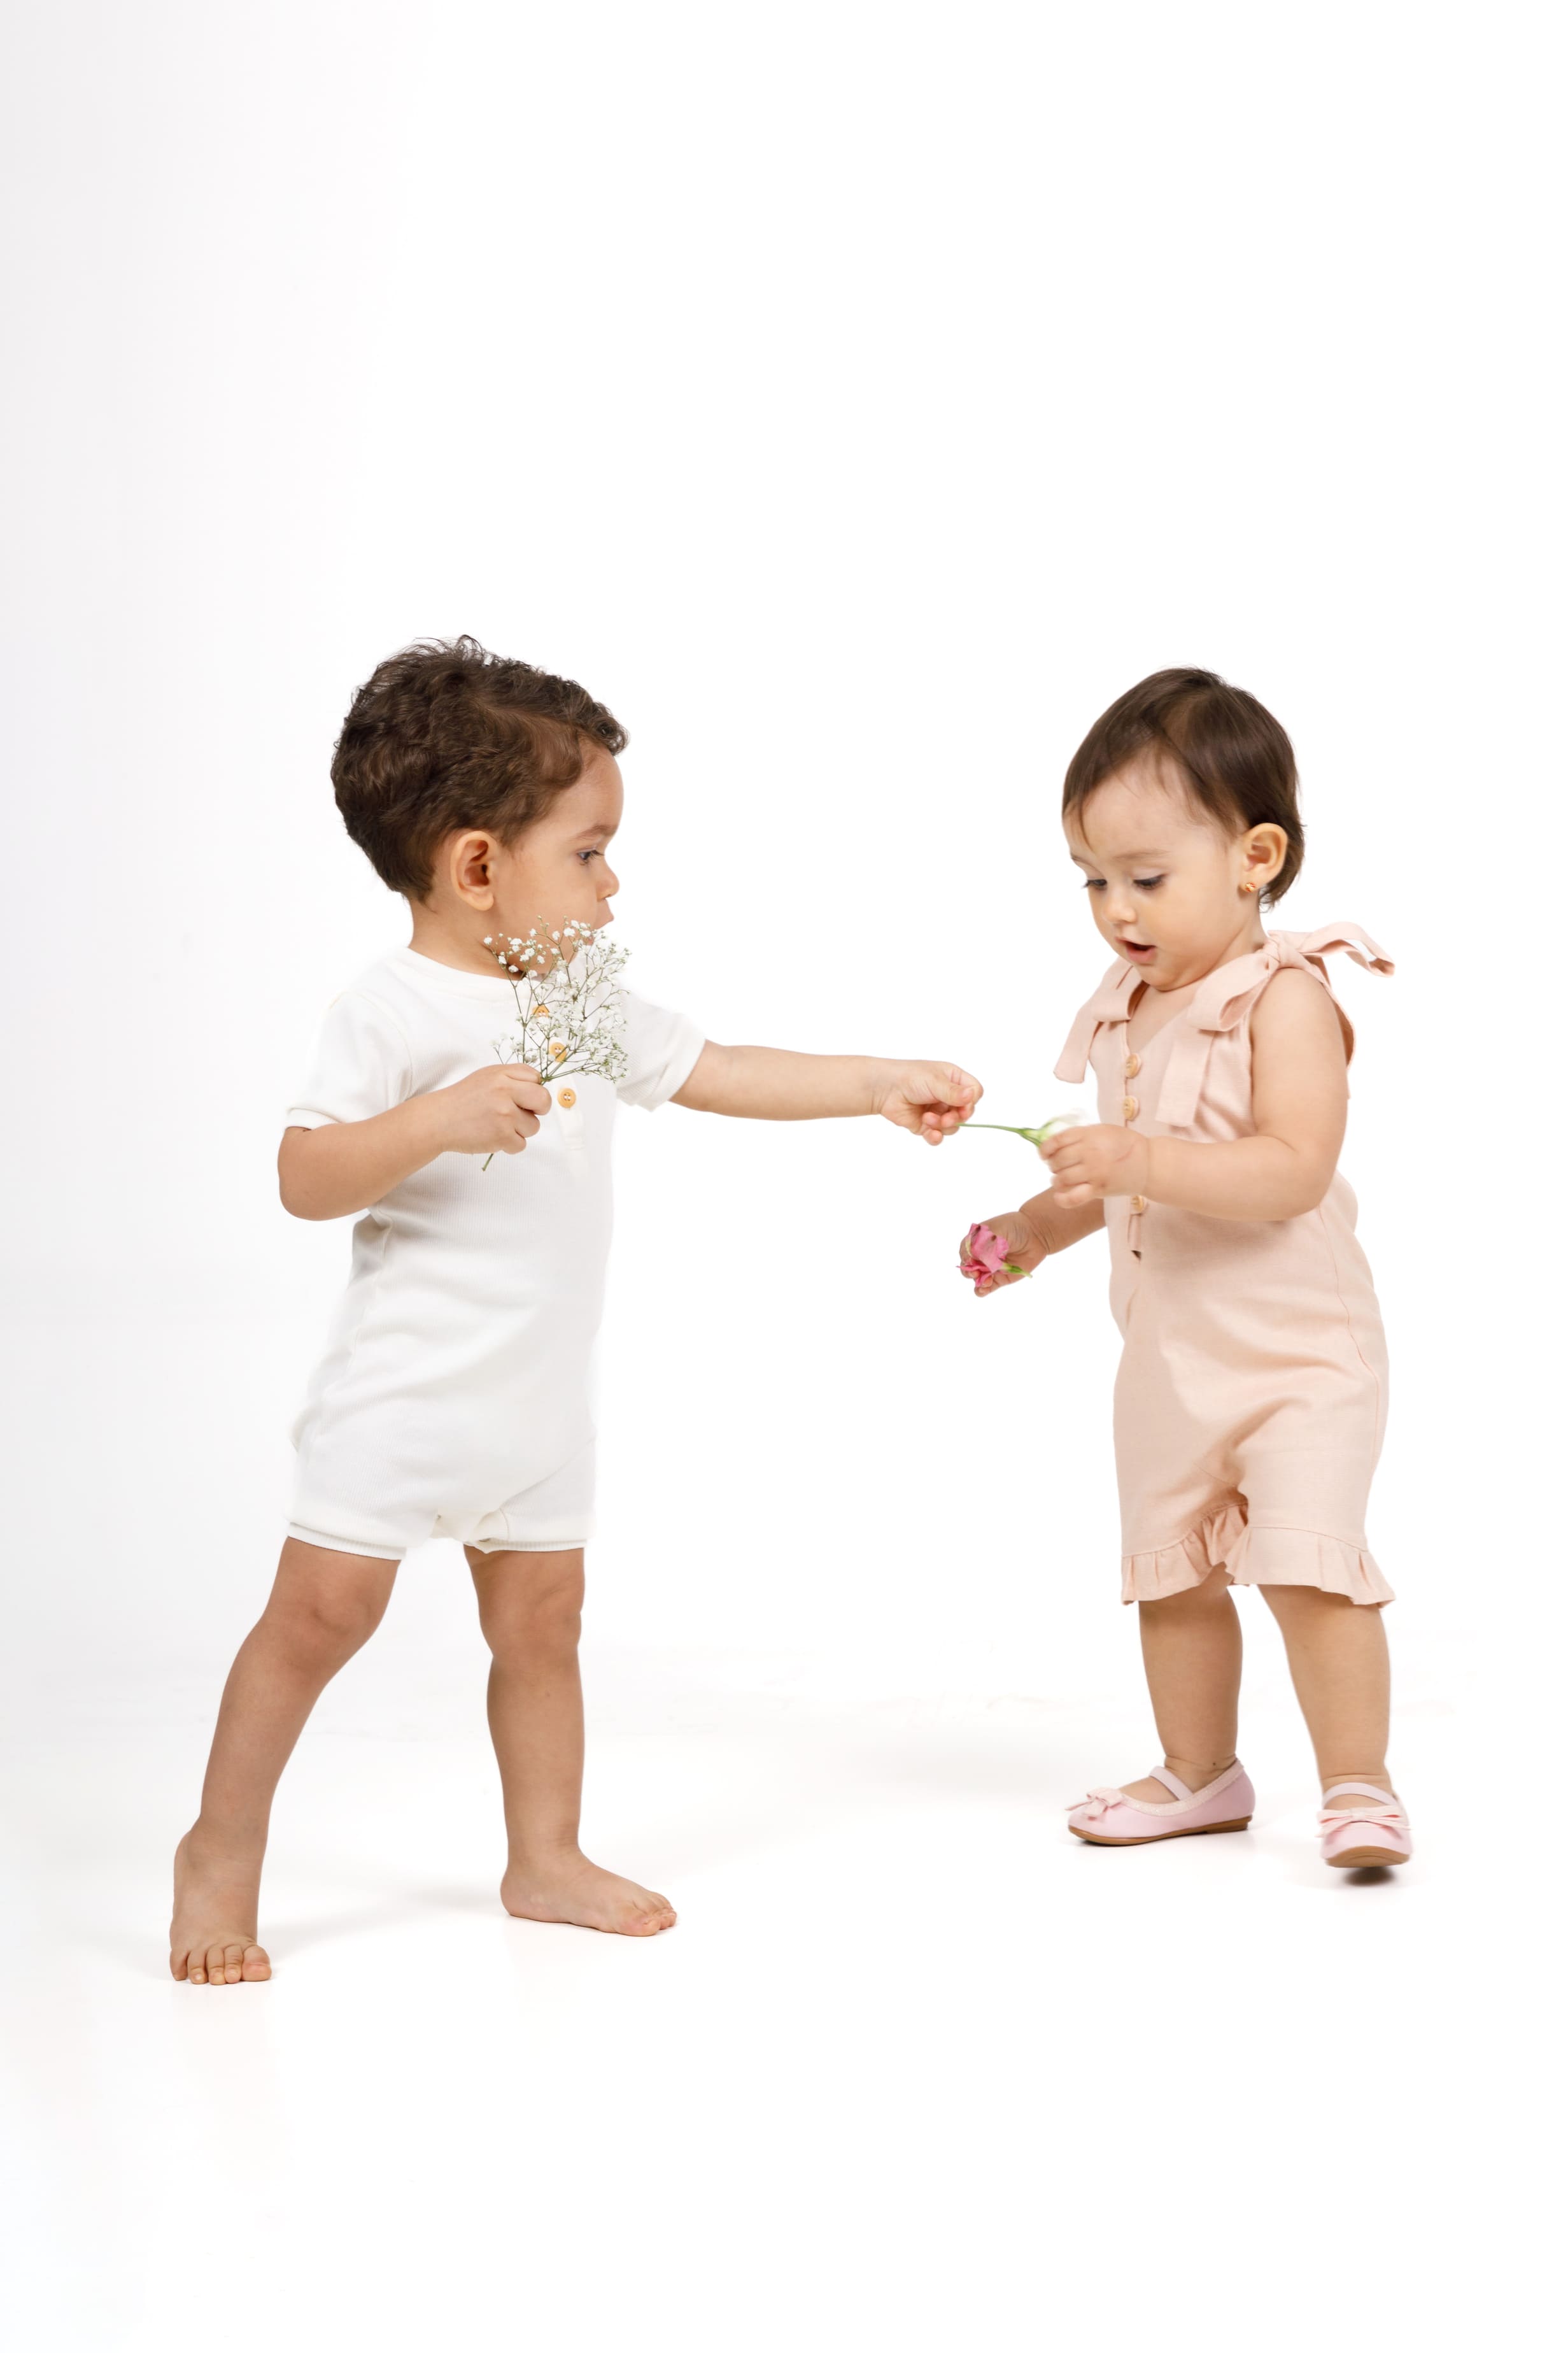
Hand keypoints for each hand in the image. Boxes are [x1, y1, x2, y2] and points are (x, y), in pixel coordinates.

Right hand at [429, 1063, 552, 1156]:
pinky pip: (521, 1144)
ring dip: (520, 1130)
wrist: (439, 1120)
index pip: (536, 1078)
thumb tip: (537, 1085)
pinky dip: (510, 1145)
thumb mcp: (486, 1077)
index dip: (533, 1089)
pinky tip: (494, 1137)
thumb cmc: (462, 1100)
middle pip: (543, 1101)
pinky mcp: (502, 1135)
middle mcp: (505, 1092)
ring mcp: (504, 1114)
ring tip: (499, 1126)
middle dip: (539, 1109)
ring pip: (533, 1126)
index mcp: (501, 1075)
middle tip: (526, 1113)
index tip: (524, 1097)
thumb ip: (511, 1078)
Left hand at [875, 1061, 981, 1144]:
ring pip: (952, 1126)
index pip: (974, 1092)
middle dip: (956, 1117)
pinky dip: (936, 1137)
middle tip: (946, 1119)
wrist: (884, 1089)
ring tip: (928, 1119)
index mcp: (953, 1079)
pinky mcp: (926, 1125)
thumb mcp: (934, 1082)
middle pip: (965, 1112)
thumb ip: (953, 1092)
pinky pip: (937, 1135)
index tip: (963, 1106)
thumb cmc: (909, 1077)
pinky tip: (931, 1135)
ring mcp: (938, 1111)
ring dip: (942, 1125)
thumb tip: (972, 1096)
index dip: (971, 1102)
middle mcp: (948, 1096)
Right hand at [958, 1210, 1043, 1295]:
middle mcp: (981, 1256)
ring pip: (976, 1280)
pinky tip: (984, 1290)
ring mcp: (990, 1268)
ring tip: (986, 1281)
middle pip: (968, 1267)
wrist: (1036, 1234)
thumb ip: (983, 1243)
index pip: (965, 1252)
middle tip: (976, 1273)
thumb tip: (973, 1258)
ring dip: (977, 1282)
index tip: (971, 1260)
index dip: (965, 1257)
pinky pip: (987, 1288)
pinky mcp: (1000, 1279)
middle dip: (969, 1272)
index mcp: (976, 1242)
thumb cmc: (1015, 1227)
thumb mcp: (996, 1230)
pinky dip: (982, 1291)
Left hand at [1037, 1122, 1147, 1206]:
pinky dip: (1062, 1199)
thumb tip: (1056, 1144)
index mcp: (1088, 1135)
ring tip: (1062, 1179)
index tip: (1044, 1154)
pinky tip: (1058, 1196)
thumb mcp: (1102, 1130)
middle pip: (1057, 1161)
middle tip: (1059, 1167)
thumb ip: (1080, 1135)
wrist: (1149, 1163)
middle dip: (1053, 1165)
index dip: (1045, 1149)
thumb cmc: (1125, 1144)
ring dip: (1057, 1180)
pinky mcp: (1099, 1189)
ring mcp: (1093, 1171)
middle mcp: (1089, 1152)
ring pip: (1061, 1178)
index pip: (1056, 1141)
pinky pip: (1073, 1197)